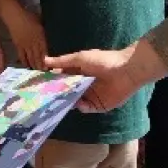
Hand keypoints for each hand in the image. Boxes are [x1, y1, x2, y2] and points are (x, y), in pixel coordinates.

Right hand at [2, 8, 45, 68]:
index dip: (47, 59)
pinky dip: (25, 61)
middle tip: (44, 73)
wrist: (14, 16)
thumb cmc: (28, 16)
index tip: (50, 67)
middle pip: (38, 56)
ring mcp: (25, 45)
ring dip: (34, 65)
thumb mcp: (40, 23)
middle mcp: (33, 42)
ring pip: (31, 57)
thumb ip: (42, 33)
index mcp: (40, 36)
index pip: (44, 50)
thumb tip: (44, 40)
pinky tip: (27, 66)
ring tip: (37, 71)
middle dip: (41, 65)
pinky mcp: (18, 46)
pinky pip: (22, 56)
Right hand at [46, 42, 164, 112]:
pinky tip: (79, 104)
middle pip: (68, 92)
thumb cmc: (103, 61)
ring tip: (61, 103)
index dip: (52, 82)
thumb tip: (44, 60)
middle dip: (59, 95)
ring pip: (75, 102)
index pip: (62, 79)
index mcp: (79, 72)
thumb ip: (63, 61)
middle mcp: (84, 85)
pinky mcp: (99, 105)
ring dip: (69, 102)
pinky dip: (82, 107)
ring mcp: (91, 96)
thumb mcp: (80, 58)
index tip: (40, 86)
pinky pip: (87, 108)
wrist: (126, 70)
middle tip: (47, 100)